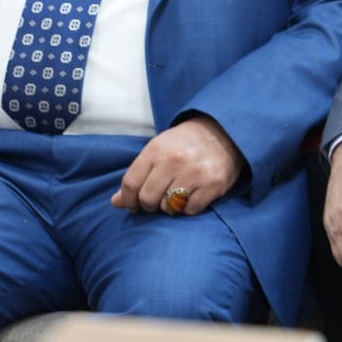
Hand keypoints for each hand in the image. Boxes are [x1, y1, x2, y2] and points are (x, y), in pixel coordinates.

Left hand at [111, 115, 244, 215]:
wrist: (224, 131)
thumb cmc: (185, 143)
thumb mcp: (158, 150)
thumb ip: (138, 175)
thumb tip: (117, 202)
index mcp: (156, 149)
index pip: (131, 184)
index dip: (128, 200)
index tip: (133, 205)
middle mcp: (174, 160)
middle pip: (148, 199)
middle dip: (149, 206)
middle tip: (158, 201)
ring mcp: (194, 173)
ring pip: (168, 207)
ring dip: (170, 207)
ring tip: (177, 194)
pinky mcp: (212, 185)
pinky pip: (190, 210)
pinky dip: (189, 208)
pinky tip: (193, 195)